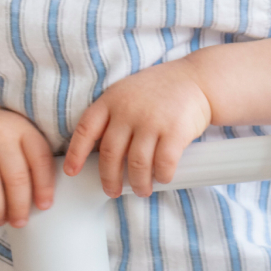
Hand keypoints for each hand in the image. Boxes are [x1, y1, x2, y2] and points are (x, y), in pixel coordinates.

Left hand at [64, 63, 212, 195]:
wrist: (199, 79)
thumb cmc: (161, 90)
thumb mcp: (128, 93)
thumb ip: (113, 116)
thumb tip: (100, 154)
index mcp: (111, 100)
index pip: (85, 130)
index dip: (76, 154)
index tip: (72, 172)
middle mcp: (128, 110)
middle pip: (110, 154)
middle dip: (109, 179)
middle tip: (112, 190)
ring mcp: (152, 121)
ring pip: (137, 164)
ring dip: (138, 183)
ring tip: (141, 189)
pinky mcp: (175, 131)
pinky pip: (164, 164)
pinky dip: (162, 176)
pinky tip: (162, 178)